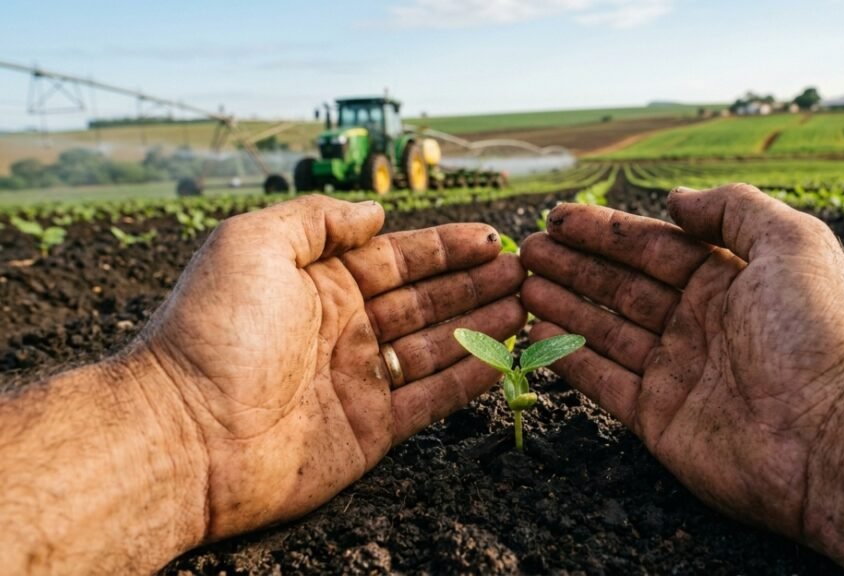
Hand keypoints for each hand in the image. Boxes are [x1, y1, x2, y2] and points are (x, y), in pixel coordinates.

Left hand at [136, 195, 525, 539]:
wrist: (184, 433)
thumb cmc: (213, 331)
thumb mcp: (252, 244)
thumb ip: (316, 220)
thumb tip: (372, 213)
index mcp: (319, 283)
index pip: (399, 258)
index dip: (447, 247)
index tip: (492, 238)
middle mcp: (344, 328)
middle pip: (426, 300)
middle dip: (475, 283)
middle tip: (522, 271)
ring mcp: (359, 379)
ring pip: (437, 346)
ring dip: (483, 325)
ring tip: (526, 306)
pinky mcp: (371, 429)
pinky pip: (432, 398)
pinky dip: (469, 378)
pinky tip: (504, 357)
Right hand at [520, 184, 843, 538]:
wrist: (836, 437)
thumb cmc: (819, 332)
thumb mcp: (790, 241)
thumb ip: (732, 208)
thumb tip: (676, 199)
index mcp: (729, 280)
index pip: (653, 247)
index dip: (604, 231)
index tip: (558, 217)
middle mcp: (700, 323)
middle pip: (622, 286)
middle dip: (574, 265)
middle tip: (526, 250)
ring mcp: (678, 371)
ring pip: (607, 329)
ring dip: (564, 305)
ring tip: (521, 285)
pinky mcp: (659, 418)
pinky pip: (604, 381)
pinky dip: (571, 358)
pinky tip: (539, 333)